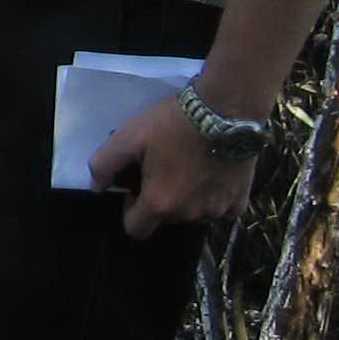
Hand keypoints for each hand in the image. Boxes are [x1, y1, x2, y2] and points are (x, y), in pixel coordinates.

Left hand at [88, 94, 255, 239]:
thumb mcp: (128, 136)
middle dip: (160, 200)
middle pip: (166, 219)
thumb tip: (97, 187)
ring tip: (190, 166)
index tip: (136, 188)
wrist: (226, 109)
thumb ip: (104, 165)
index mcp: (159, 204)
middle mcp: (189, 215)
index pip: (136, 230)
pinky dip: (214, 197)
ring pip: (194, 214)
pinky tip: (213, 173)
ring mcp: (218, 210)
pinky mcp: (240, 202)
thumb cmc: (173, 124)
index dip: (131, 210)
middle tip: (163, 167)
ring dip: (188, 199)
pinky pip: (222, 209)